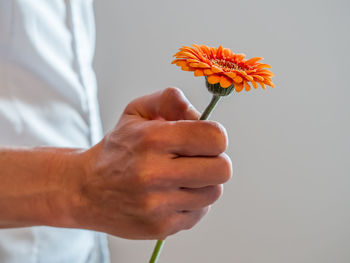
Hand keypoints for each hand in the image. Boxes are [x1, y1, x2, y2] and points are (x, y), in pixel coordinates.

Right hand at [70, 87, 231, 239]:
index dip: (215, 136)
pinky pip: (199, 212)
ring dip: (203, 183)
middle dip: (214, 160)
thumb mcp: (136, 112)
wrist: (85, 190)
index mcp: (152, 139)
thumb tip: (202, 114)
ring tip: (180, 177)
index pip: (215, 137)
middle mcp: (155, 174)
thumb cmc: (117, 149)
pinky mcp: (160, 227)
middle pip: (222, 169)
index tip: (205, 139)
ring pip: (213, 192)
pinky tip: (171, 195)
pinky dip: (191, 203)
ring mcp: (158, 205)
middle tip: (197, 159)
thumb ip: (170, 100)